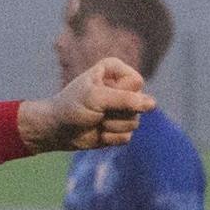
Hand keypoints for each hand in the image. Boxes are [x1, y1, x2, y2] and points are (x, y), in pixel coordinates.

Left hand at [16, 56, 155, 151]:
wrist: (57, 129)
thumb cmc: (72, 106)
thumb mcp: (96, 98)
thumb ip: (126, 99)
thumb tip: (153, 104)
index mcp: (116, 71)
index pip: (136, 82)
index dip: (120, 93)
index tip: (99, 94)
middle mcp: (122, 88)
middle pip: (139, 104)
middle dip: (115, 112)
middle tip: (95, 110)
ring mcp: (123, 108)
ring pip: (134, 122)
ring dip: (111, 126)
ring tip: (95, 121)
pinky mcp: (121, 127)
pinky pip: (127, 137)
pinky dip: (110, 138)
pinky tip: (97, 133)